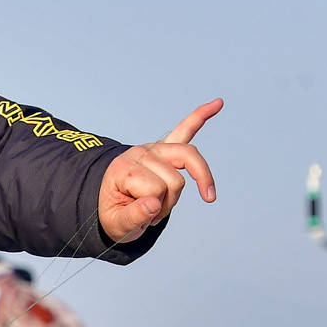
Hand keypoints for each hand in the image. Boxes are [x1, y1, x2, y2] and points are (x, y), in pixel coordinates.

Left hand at [97, 98, 221, 243]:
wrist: (108, 202)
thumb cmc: (114, 213)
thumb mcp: (116, 224)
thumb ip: (133, 217)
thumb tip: (153, 205)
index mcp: (123, 169)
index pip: (156, 190)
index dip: (154, 209)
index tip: (142, 217)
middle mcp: (139, 153)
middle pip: (176, 179)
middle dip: (169, 203)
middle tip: (152, 213)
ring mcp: (154, 147)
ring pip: (190, 160)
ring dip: (188, 184)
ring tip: (172, 202)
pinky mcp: (165, 146)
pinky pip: (186, 128)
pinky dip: (201, 116)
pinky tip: (218, 103)